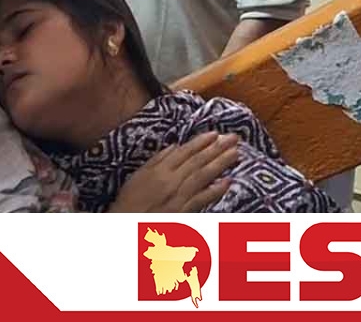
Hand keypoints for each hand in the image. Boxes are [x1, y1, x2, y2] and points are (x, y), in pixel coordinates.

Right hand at [109, 132, 239, 212]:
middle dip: (217, 148)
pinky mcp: (183, 212)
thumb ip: (156, 160)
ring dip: (220, 164)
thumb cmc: (129, 201)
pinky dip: (215, 190)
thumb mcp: (137, 176)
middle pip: (197, 161)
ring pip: (203, 176)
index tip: (216, 134)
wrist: (125, 226)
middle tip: (234, 138)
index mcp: (158, 170)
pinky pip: (202, 200)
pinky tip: (228, 181)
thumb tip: (175, 146)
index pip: (184, 152)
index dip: (201, 142)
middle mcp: (170, 181)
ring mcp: (178, 197)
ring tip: (236, 153)